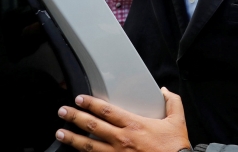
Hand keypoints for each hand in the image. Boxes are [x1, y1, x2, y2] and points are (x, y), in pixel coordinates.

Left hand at [55, 88, 191, 151]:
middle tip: (62, 112)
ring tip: (60, 133)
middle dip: (75, 117)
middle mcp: (122, 140)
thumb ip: (172, 103)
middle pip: (93, 126)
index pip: (107, 111)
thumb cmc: (174, 147)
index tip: (79, 98)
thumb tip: (165, 91)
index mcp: (134, 125)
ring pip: (89, 146)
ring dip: (72, 138)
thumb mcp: (177, 121)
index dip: (91, 103)